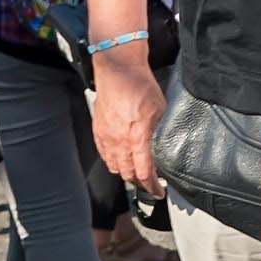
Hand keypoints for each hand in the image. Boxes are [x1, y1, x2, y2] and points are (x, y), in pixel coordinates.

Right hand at [91, 49, 166, 197]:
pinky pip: (104, 155)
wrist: (118, 69)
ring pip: (114, 167)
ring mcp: (106, 136)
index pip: (144, 173)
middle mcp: (119, 141)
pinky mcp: (98, 130)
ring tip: (136, 175)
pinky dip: (113, 163)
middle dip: (140, 183)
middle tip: (150, 185)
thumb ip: (159, 132)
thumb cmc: (140, 85)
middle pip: (128, 174)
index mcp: (137, 137)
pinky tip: (120, 162)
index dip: (152, 187)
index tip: (159, 191)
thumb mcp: (160, 110)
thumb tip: (161, 147)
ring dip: (126, 174)